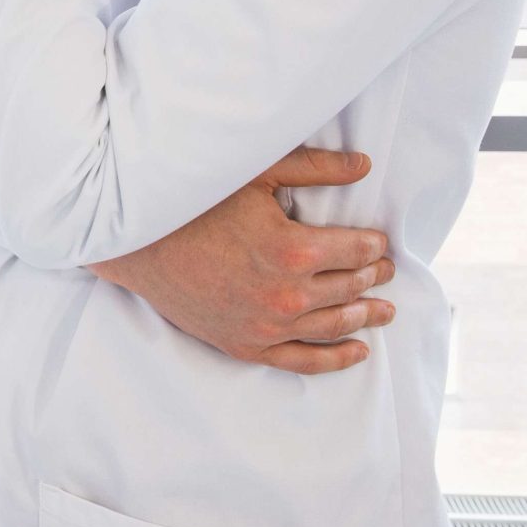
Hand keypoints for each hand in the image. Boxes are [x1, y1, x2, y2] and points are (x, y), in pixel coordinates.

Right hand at [90, 146, 396, 374]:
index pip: (357, 250)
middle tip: (386, 270)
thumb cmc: (195, 202)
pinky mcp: (246, 345)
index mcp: (293, 250)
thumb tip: (365, 165)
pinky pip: (304, 361)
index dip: (375, 245)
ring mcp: (267, 326)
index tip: (380, 241)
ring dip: (366, 316)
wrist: (139, 243)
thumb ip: (315, 168)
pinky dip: (336, 358)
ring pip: (334, 325)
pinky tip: (359, 350)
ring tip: (385, 310)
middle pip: (350, 287)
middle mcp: (287, 295)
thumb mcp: (257, 174)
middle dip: (374, 277)